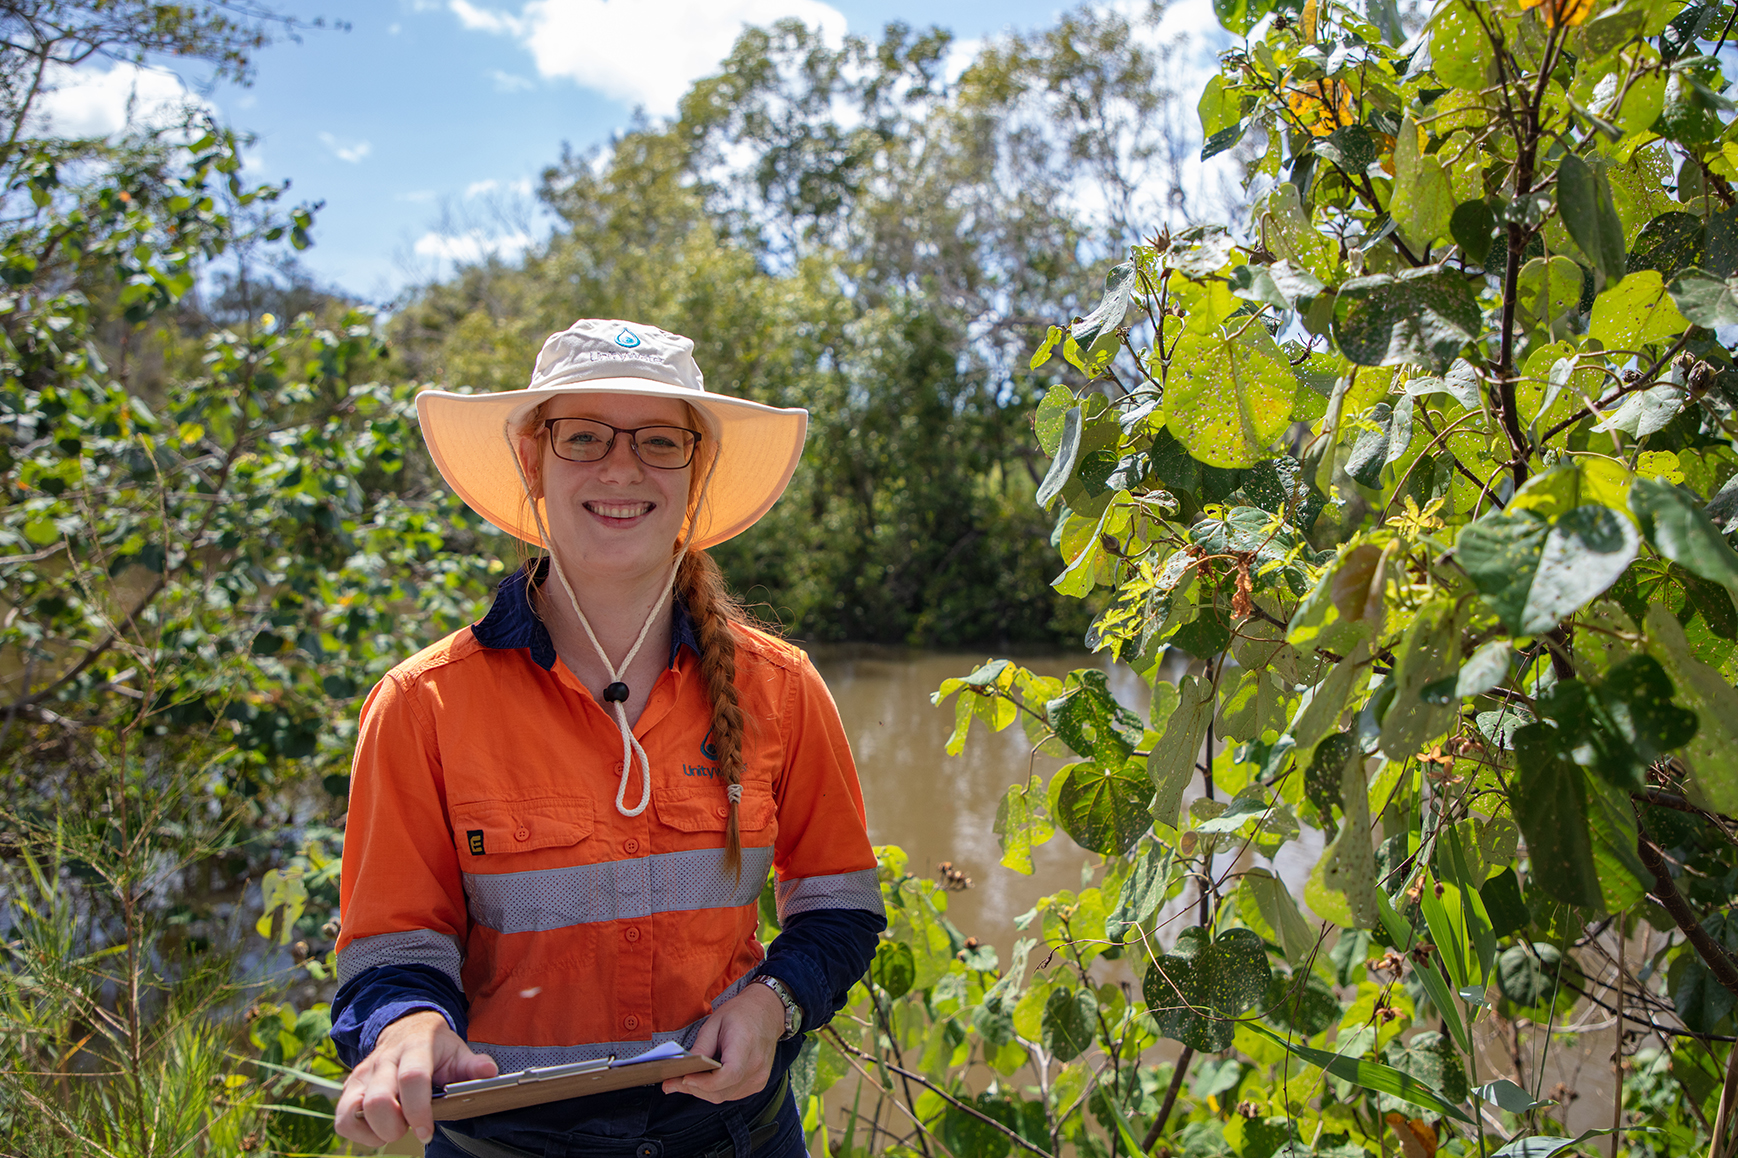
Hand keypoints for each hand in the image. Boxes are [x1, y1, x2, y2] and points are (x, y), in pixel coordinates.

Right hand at [335, 1009, 498, 1146]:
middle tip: (412, 1130)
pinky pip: (342, 1119)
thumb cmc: (435, 1047)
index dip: (419, 1110)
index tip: (427, 1131)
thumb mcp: (457, 1050)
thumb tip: (489, 1072)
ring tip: (397, 1127)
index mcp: (415, 1046)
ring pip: (353, 1111)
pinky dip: (359, 1133)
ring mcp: (363, 1073)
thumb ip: (472, 1065)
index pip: (412, 1078)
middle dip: (395, 1127)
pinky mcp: (349, 1087)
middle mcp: (384, 1059)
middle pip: (378, 1100)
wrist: (406, 1028)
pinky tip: (380, 1129)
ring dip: (376, 1131)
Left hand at [662, 982, 786, 1103]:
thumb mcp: (715, 1022)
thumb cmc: (740, 1014)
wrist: (767, 1012)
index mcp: (746, 1046)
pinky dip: (715, 1090)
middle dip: (694, 1089)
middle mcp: (756, 1066)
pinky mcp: (758, 1083)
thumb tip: (683, 1070)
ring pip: (724, 1096)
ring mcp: (759, 1077)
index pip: (728, 1075)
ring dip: (702, 1092)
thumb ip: (701, 1048)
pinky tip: (704, 1080)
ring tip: (684, 1081)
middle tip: (670, 1083)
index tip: (683, 1078)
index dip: (704, 1082)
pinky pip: (732, 1095)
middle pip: (721, 1091)